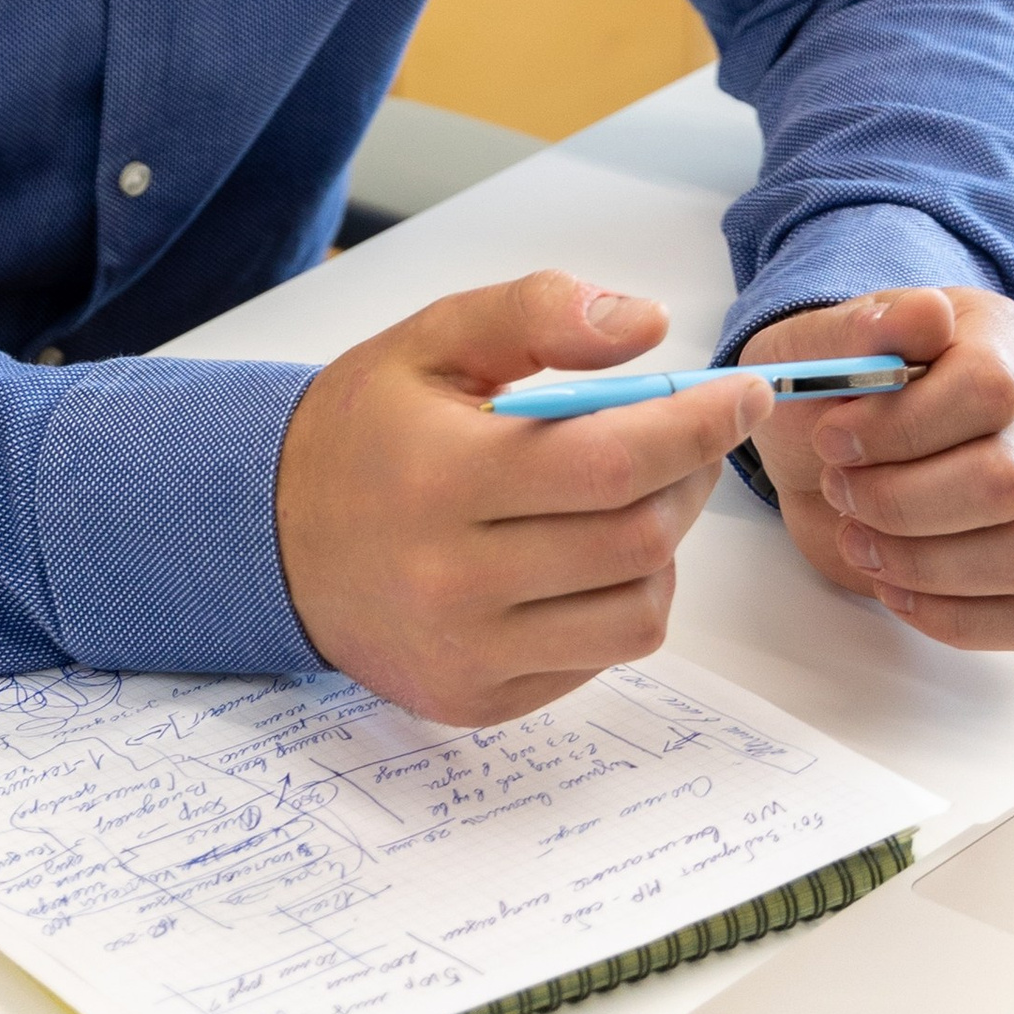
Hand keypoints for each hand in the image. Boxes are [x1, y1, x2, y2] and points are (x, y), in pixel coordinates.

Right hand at [273, 270, 771, 725]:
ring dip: (664, 547)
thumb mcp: (434, 338)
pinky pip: (599, 657)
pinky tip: (583, 554)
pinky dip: (619, 600)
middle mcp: (451, 580)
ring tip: (632, 496)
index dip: (696, 427)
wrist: (271, 535)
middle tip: (692, 436)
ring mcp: (466, 653)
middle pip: (637, 539)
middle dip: (691, 476)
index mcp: (441, 476)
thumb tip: (648, 326)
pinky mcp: (477, 700)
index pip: (610, 462)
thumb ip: (537, 313)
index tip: (742, 394)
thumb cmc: (364, 430)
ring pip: (638, 613)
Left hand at [740, 288, 1013, 649]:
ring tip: (861, 541)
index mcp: (1000, 339)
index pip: (988, 389)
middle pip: (1006, 481)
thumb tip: (928, 315)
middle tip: (840, 491)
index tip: (831, 440)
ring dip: (926, 563)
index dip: (903, 428)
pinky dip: (955, 616)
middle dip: (902, 503)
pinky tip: (896, 586)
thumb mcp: (812, 346)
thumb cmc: (828, 390)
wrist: (827, 448)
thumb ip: (860, 330)